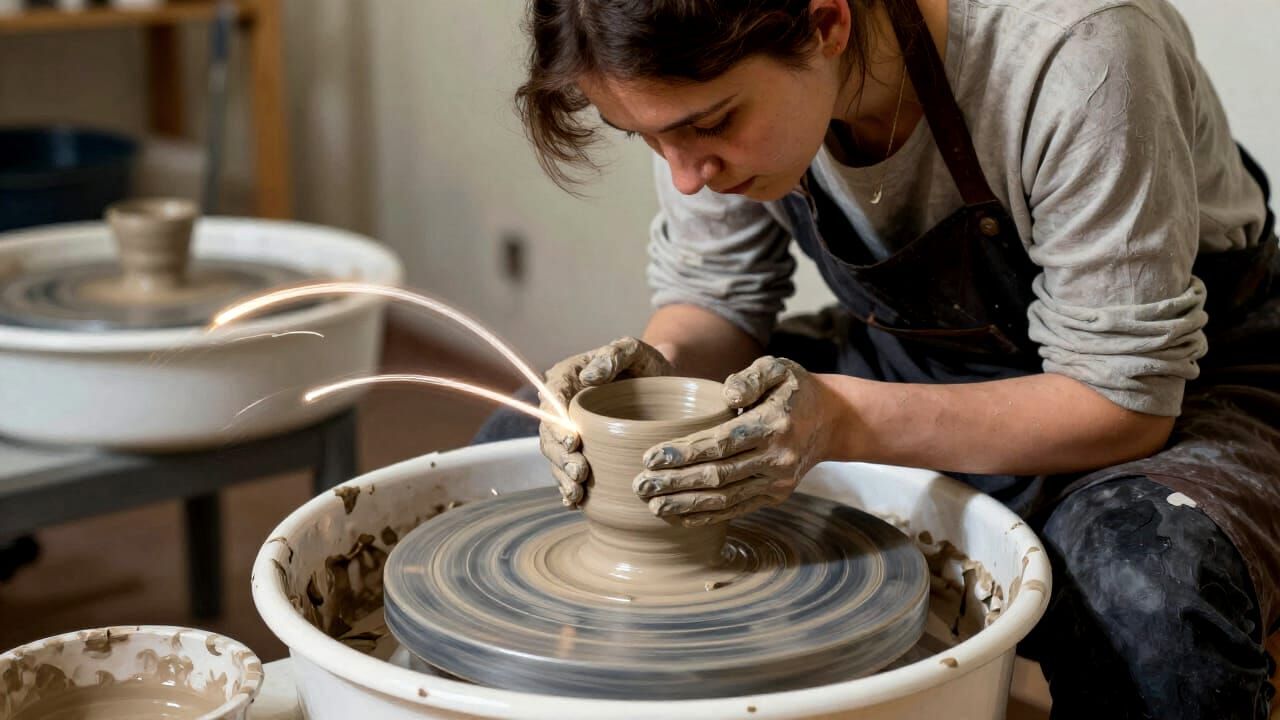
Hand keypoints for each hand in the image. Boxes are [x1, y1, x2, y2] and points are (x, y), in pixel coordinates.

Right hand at [539, 337, 674, 505]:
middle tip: (580, 473)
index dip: (558, 422)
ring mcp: (571, 430)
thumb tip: (589, 376)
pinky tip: (574, 502)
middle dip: (560, 457)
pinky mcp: (582, 450)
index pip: (552, 398)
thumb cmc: (647, 363)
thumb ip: (614, 354)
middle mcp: (563, 405)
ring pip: (556, 455)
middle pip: (550, 433)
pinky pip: (567, 470)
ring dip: (562, 476)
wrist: (662, 384)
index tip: (574, 441)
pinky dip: (568, 488)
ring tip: (577, 491)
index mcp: (568, 376)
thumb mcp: (636, 351)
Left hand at [633, 356, 831, 526]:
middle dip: (675, 483)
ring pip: (725, 498)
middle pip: (718, 476)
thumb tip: (728, 392)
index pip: (721, 443)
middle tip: (640, 485)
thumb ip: (751, 376)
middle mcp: (777, 458)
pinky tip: (678, 516)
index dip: (684, 452)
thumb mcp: (777, 368)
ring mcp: (777, 482)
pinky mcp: (775, 496)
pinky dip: (706, 516)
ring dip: (686, 504)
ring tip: (652, 505)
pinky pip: (737, 509)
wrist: (832, 420)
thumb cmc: (793, 389)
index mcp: (773, 424)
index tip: (651, 456)